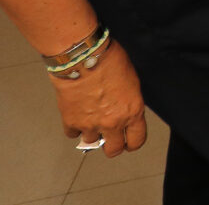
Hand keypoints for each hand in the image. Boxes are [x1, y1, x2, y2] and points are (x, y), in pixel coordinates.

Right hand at [53, 42, 147, 158]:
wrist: (83, 58)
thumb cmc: (109, 61)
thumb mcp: (132, 81)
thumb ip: (129, 101)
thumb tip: (125, 109)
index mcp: (132, 111)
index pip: (137, 140)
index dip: (133, 143)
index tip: (129, 142)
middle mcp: (113, 122)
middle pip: (113, 150)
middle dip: (112, 146)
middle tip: (110, 138)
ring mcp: (91, 124)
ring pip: (91, 143)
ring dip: (92, 134)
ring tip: (91, 121)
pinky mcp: (71, 121)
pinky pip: (72, 133)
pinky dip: (74, 127)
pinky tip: (77, 117)